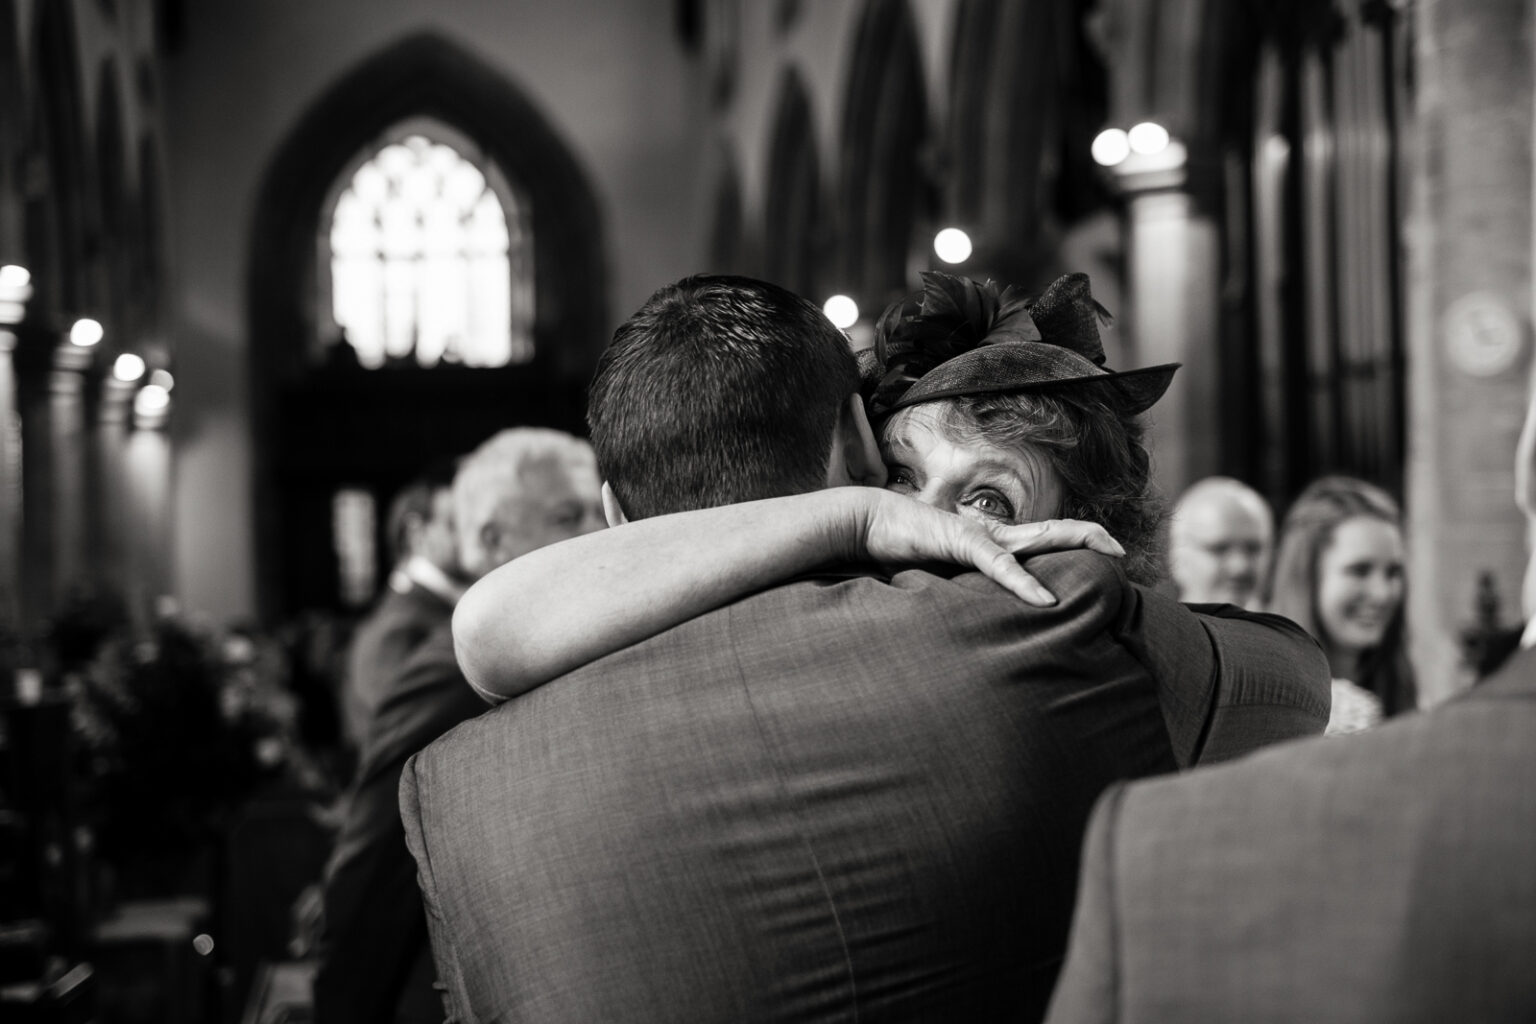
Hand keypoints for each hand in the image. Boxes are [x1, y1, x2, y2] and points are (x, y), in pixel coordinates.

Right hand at [856, 490, 1123, 605]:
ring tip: (1112, 551)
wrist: (867, 524)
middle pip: (1054, 532)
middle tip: (1124, 551)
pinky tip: (1046, 600)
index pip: (1040, 542)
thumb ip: (961, 591)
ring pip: (1042, 537)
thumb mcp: (939, 576)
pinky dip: (1024, 583)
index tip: (1097, 562)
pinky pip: (999, 564)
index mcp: (990, 541)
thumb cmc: (899, 550)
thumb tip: (975, 618)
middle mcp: (992, 534)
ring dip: (1079, 541)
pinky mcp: (961, 541)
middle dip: (1092, 536)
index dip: (1071, 546)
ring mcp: (980, 535)